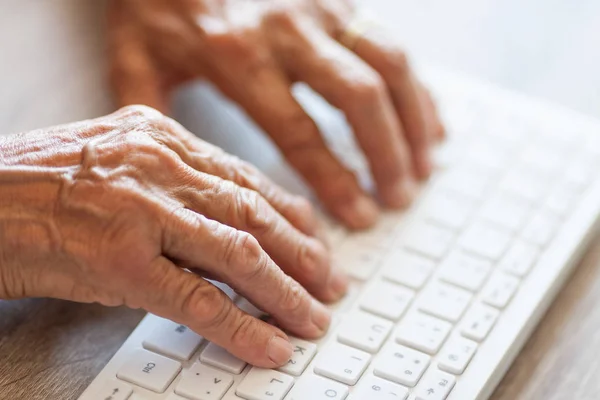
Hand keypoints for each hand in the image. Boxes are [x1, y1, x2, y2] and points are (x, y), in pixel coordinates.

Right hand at [0, 105, 346, 366]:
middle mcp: (162, 167)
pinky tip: (270, 342)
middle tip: (329, 282)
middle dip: (303, 253)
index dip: (291, 214)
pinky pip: (200, 299)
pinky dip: (243, 324)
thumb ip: (171, 181)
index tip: (316, 239)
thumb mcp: (116, 159)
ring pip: (241, 253)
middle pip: (256, 214)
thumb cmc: (38, 183)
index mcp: (162, 138)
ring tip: (313, 316)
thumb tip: (222, 220)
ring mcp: (145, 212)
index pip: (247, 178)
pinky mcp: (124, 262)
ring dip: (287, 290)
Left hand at [107, 0, 444, 228]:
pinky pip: (391, 42)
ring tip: (424, 168)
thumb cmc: (156, 3)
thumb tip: (167, 177)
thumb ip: (152, 116)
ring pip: (389, 66)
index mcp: (239, 56)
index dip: (335, 180)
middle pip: (358, 98)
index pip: (300, 131)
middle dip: (386, 154)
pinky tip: (430, 122)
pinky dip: (418, 86)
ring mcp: (319, 9)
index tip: (360, 216)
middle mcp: (288, 30)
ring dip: (412, 121)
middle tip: (398, 198)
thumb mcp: (136, 57)